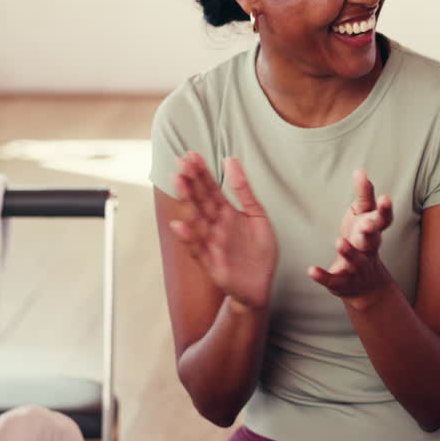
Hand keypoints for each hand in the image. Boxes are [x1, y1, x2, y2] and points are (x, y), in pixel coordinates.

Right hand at [169, 152, 276, 311]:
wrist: (261, 286)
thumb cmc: (259, 251)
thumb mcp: (257, 215)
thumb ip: (244, 190)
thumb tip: (230, 159)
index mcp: (227, 214)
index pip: (212, 189)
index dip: (202, 173)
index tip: (192, 155)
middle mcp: (216, 226)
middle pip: (202, 201)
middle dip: (192, 181)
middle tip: (181, 161)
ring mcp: (212, 244)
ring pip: (197, 221)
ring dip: (187, 202)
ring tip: (178, 182)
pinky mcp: (212, 264)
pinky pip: (198, 250)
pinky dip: (189, 238)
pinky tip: (180, 225)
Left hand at [309, 169, 394, 309]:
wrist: (366, 284)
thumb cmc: (363, 240)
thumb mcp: (364, 217)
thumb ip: (364, 196)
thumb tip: (361, 171)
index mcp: (373, 231)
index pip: (382, 219)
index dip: (385, 210)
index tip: (386, 198)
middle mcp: (368, 249)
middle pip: (372, 240)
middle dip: (371, 232)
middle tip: (367, 225)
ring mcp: (356, 266)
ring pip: (355, 259)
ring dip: (348, 251)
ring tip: (339, 242)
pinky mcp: (341, 281)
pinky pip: (333, 279)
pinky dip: (322, 276)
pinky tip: (311, 270)